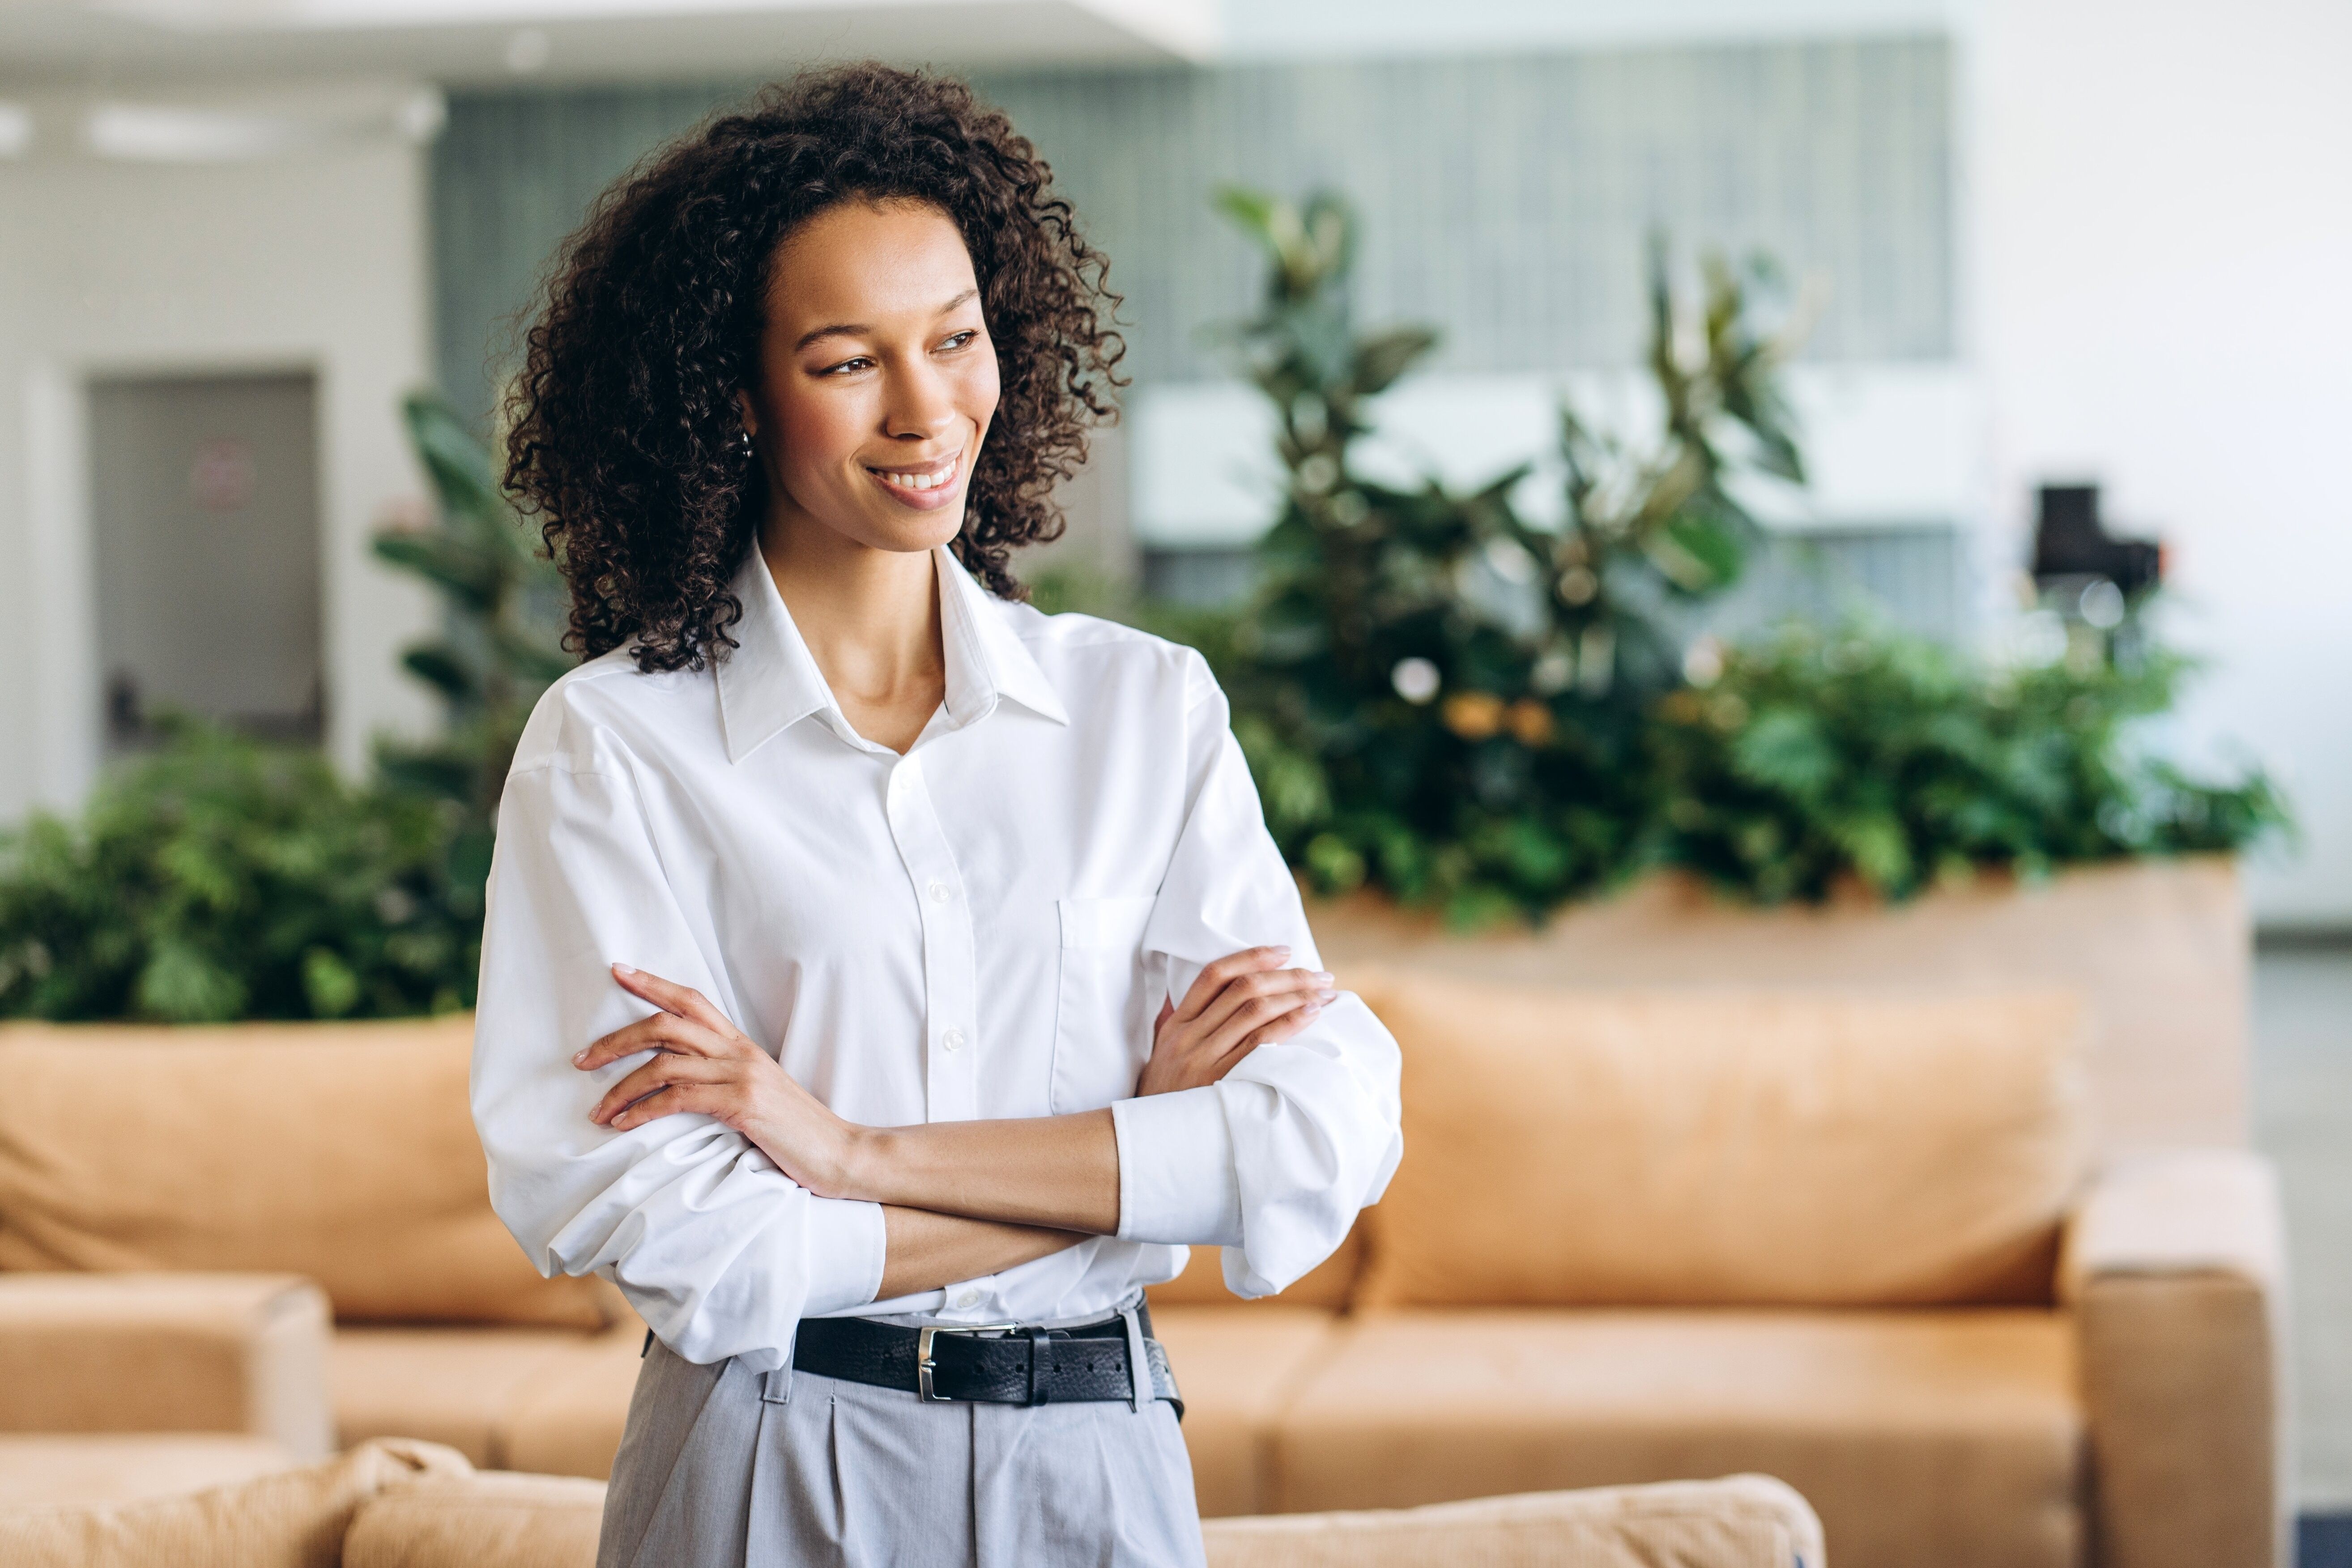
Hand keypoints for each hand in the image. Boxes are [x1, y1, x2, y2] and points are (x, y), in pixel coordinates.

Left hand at [577, 965, 858, 1194]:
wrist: (839, 1154)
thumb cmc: (796, 1131)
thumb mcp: (758, 1095)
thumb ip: (723, 1079)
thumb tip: (678, 1081)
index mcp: (742, 1045)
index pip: (692, 1000)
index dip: (652, 983)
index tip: (617, 971)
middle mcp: (739, 1052)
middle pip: (666, 1025)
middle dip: (615, 1040)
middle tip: (579, 1060)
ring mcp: (741, 1075)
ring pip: (664, 1063)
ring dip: (620, 1087)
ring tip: (597, 1111)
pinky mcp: (741, 1104)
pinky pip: (678, 1098)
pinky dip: (642, 1111)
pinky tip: (623, 1125)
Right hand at [1136, 945, 1336, 1096]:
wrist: (1153, 1142)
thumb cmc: (1165, 1096)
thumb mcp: (1163, 1053)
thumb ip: (1177, 1019)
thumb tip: (1199, 990)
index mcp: (1176, 1024)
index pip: (1214, 975)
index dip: (1251, 957)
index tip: (1284, 951)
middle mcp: (1189, 1037)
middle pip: (1243, 989)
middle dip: (1287, 977)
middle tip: (1320, 975)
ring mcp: (1205, 1059)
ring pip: (1254, 1012)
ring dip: (1295, 997)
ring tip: (1323, 994)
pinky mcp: (1222, 1082)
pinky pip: (1260, 1045)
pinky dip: (1289, 1024)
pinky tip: (1310, 1016)